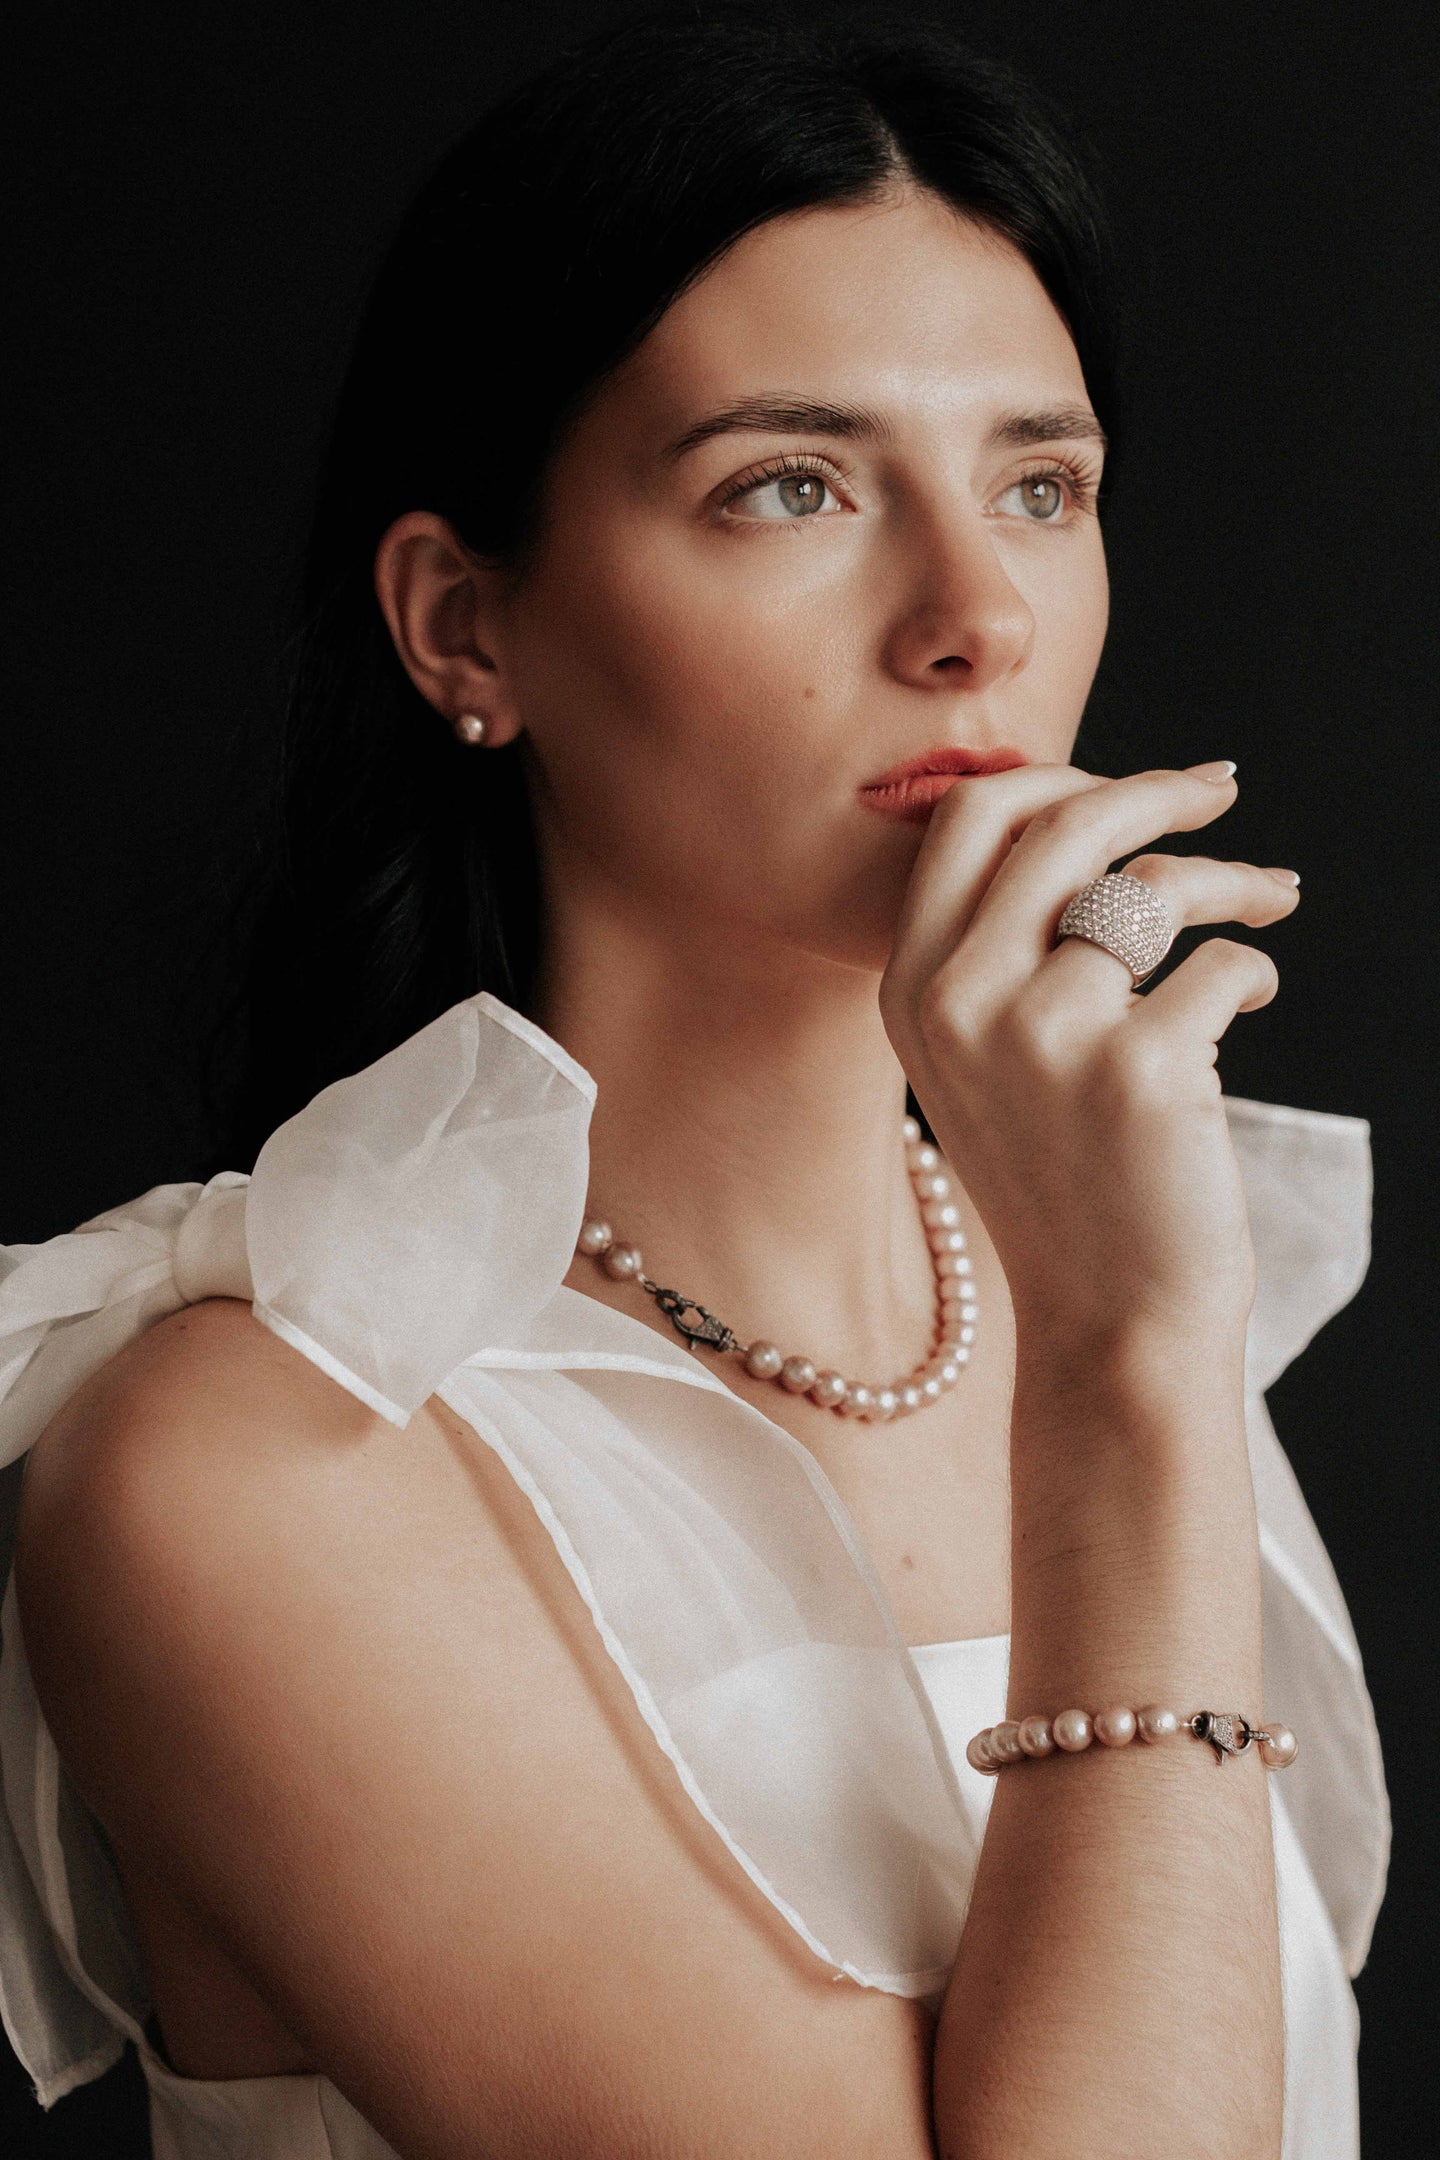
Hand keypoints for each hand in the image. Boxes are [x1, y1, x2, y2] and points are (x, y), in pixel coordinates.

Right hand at [878, 762, 1299, 1364]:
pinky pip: (1221, 964)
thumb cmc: (1067, 1179)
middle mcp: (961, 1001)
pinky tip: (1254, 1002)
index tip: (1129, 787)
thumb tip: (1085, 806)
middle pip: (1062, 822)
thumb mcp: (986, 1057)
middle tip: (1218, 790)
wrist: (1110, 1322)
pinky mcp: (1141, 1069)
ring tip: (1273, 902)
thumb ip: (1001, 942)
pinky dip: (1255, 967)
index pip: (968, 816)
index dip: (1059, 776)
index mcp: (910, 988)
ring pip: (1153, 888)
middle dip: (1156, 791)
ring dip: (1233, 880)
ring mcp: (1045, 1035)